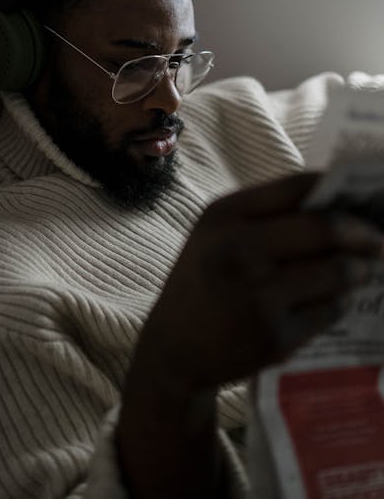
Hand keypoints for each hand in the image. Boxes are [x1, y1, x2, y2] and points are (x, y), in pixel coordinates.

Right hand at [117, 173, 382, 498]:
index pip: (298, 186)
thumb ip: (264, 215)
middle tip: (378, 240)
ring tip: (365, 270)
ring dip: (359, 270)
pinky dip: (340, 303)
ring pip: (336, 272)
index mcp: (224, 216)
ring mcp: (257, 296)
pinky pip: (329, 311)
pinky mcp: (274, 337)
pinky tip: (334, 300)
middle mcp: (238, 251)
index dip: (339, 188)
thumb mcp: (216, 235)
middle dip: (363, 233)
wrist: (173, 349)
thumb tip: (335, 204)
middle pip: (325, 228)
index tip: (363, 195)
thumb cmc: (203, 281)